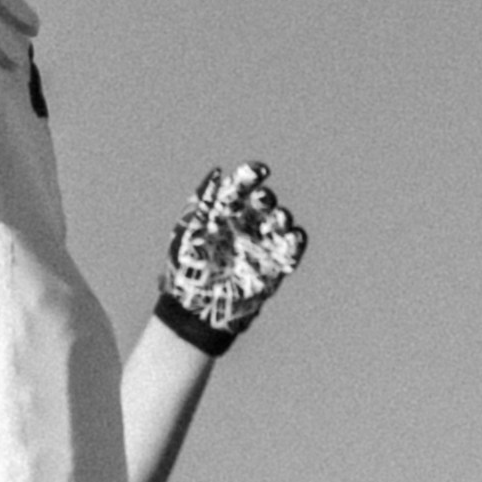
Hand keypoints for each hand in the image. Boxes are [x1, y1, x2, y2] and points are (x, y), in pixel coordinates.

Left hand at [157, 159, 308, 353]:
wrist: (194, 311)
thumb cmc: (185, 270)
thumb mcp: (188, 231)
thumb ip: (202, 201)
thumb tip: (217, 171)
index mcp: (223, 212)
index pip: (241, 186)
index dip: (251, 175)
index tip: (259, 170)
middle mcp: (245, 225)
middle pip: (264, 202)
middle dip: (266, 197)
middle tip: (261, 200)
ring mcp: (260, 246)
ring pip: (281, 223)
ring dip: (283, 217)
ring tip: (278, 220)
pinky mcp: (273, 267)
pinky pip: (291, 251)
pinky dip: (296, 241)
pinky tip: (293, 236)